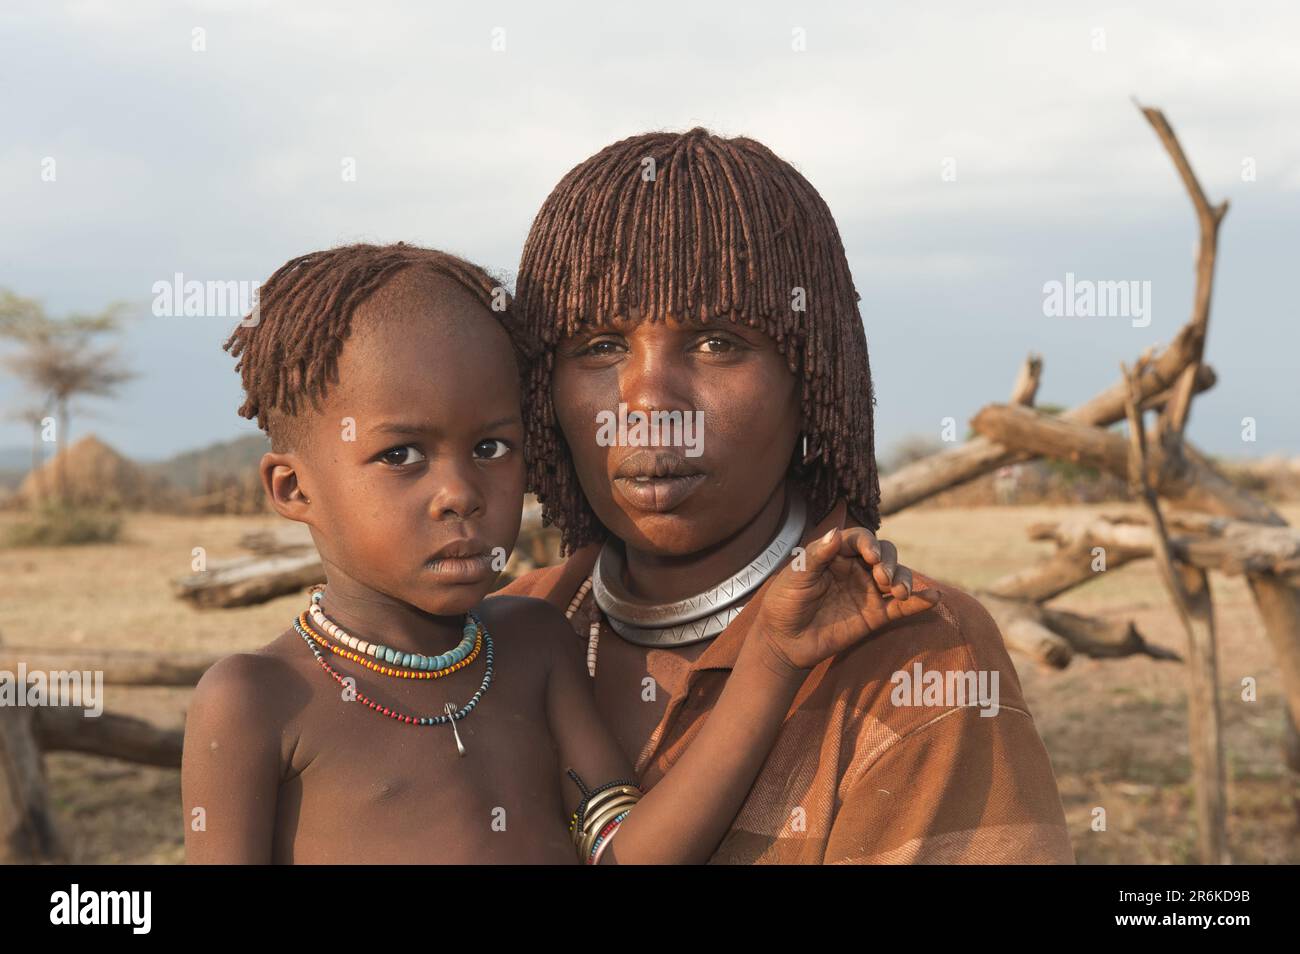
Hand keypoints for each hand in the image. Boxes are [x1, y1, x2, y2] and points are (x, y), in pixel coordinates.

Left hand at [749, 524, 940, 674]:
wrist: (783, 641)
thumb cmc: (785, 602)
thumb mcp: (795, 576)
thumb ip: (817, 555)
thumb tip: (836, 532)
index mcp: (837, 554)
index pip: (860, 539)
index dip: (869, 543)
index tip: (870, 556)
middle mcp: (857, 569)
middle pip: (885, 554)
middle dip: (889, 562)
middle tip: (882, 576)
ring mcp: (868, 592)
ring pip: (897, 578)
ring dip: (904, 579)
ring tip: (898, 591)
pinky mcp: (876, 616)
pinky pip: (902, 607)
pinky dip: (920, 602)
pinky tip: (934, 598)